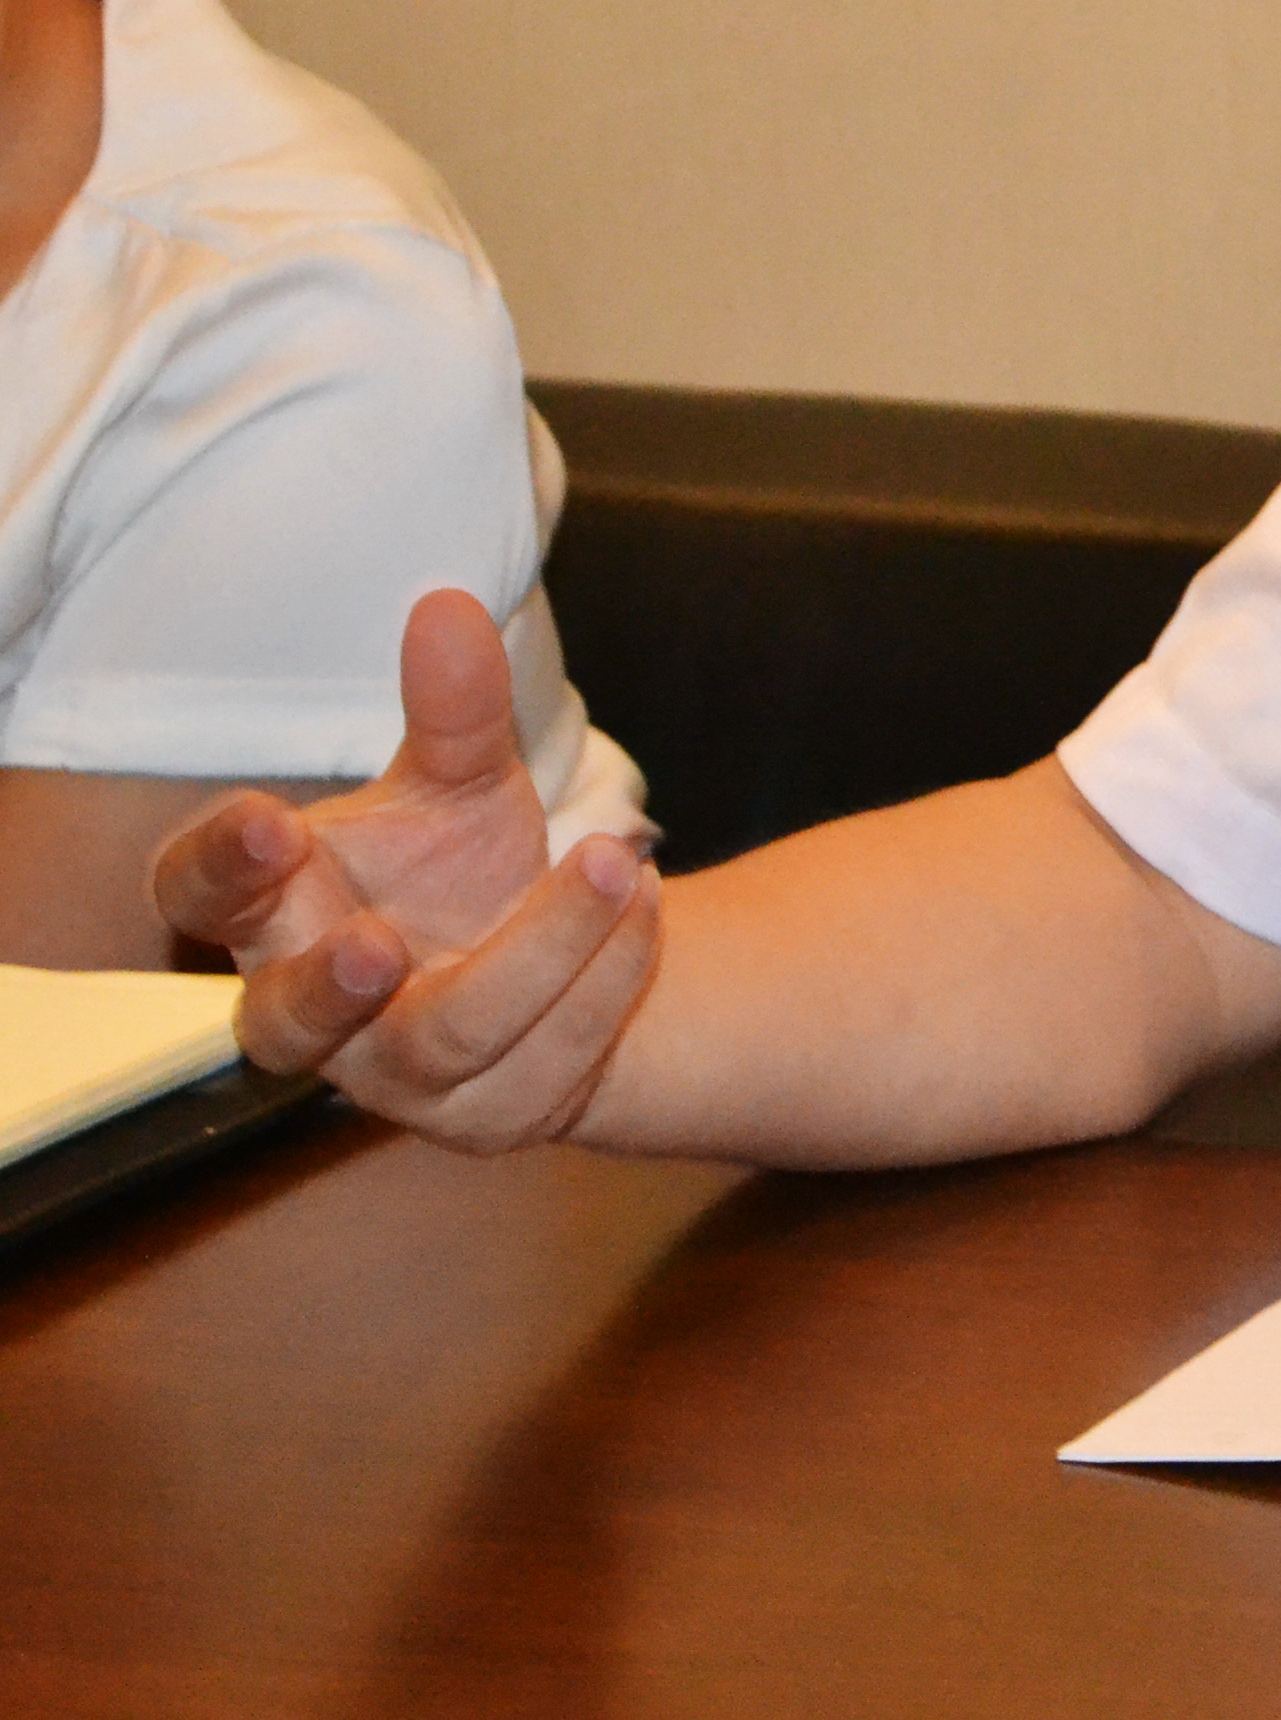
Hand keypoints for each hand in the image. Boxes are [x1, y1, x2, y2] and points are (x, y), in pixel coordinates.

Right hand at [152, 588, 661, 1150]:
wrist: (558, 961)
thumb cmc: (459, 866)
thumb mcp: (462, 781)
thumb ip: (453, 711)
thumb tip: (449, 606)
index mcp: (271, 911)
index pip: (194, 895)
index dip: (217, 864)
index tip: (267, 819)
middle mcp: (311, 1010)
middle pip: (285, 1022)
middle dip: (329, 985)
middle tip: (379, 939)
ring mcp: (394, 1076)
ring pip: (445, 1037)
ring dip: (537, 950)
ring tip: (614, 855)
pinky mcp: (487, 1113)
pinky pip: (543, 1061)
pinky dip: (604, 979)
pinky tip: (647, 904)